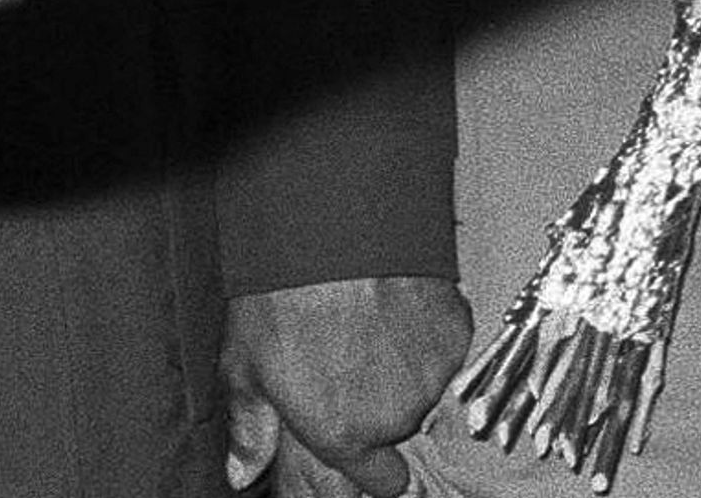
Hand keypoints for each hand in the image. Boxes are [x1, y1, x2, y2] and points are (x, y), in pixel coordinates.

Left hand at [222, 275, 474, 496]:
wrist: (338, 227)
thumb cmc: (287, 291)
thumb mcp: (245, 364)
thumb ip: (252, 428)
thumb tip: (245, 470)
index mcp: (342, 433)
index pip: (382, 482)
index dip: (375, 465)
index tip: (369, 445)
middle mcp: (393, 415)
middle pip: (399, 425)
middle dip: (382, 400)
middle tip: (355, 356)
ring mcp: (430, 374)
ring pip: (425, 385)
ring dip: (407, 366)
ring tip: (374, 323)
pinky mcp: (455, 334)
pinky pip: (446, 347)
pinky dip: (429, 331)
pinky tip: (399, 305)